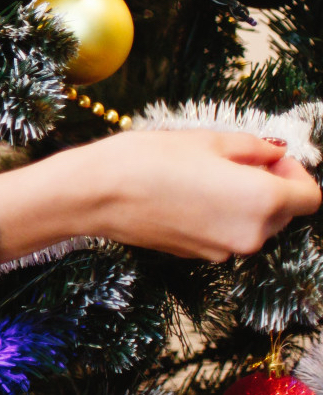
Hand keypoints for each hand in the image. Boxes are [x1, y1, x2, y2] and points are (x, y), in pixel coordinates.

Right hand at [0, 129, 321, 264]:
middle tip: (235, 159)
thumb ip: (253, 148)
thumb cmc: (147, 160)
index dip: (297, 174)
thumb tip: (275, 153)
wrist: (94, 194)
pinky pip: (226, 233)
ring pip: (254, 224)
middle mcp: (252, 234)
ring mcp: (224, 250)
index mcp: (262, 201)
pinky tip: (185, 193)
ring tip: (203, 174)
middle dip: (270, 186)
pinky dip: (218, 215)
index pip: (310, 197)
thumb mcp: (206, 139)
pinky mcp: (199, 255)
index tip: (271, 158)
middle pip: (284, 212)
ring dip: (242, 201)